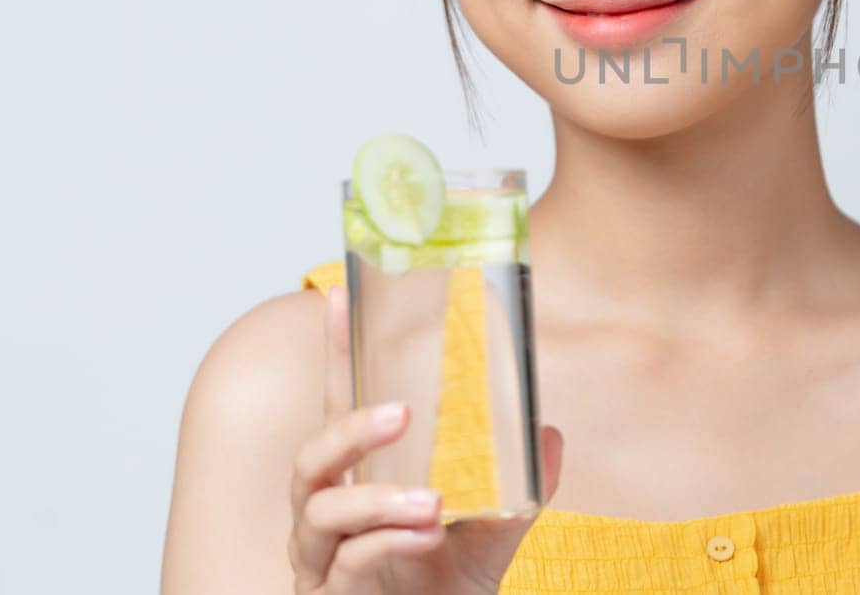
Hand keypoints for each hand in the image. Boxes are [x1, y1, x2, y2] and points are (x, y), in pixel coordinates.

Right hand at [288, 283, 562, 593]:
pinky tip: (426, 537)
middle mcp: (327, 517)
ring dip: (378, 500)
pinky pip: (344, 565)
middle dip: (351, 429)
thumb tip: (548, 434)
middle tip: (402, 412)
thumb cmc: (448, 586)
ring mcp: (321, 562)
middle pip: (311, 458)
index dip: (336, 354)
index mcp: (360, 483)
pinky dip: (386, 544)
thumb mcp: (492, 530)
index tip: (341, 294)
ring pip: (320, 512)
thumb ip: (518, 484)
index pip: (338, 409)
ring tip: (433, 501)